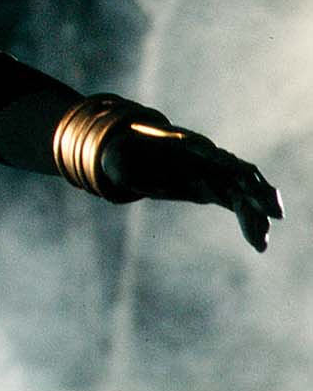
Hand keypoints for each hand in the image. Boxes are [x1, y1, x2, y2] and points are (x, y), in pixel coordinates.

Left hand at [100, 123, 283, 251]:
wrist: (131, 154)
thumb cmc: (124, 156)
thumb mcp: (117, 161)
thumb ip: (121, 166)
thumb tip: (123, 174)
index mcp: (185, 148)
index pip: (213, 155)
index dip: (231, 168)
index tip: (243, 180)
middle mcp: (206, 159)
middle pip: (238, 173)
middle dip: (257, 192)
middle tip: (273, 214)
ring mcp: (213, 173)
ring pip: (244, 192)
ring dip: (257, 215)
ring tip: (261, 243)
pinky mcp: (214, 189)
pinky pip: (238, 204)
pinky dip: (250, 221)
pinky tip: (259, 243)